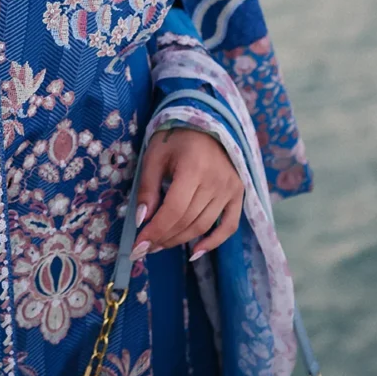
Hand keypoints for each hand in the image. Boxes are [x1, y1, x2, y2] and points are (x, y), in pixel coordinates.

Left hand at [132, 124, 243, 262]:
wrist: (206, 123)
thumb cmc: (176, 138)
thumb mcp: (154, 156)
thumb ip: (148, 188)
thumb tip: (142, 221)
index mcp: (194, 168)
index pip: (174, 210)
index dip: (155, 231)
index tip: (138, 246)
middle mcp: (216, 181)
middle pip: (187, 221)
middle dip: (163, 238)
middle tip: (145, 247)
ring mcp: (230, 189)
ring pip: (203, 226)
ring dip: (180, 240)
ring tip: (160, 246)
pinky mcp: (238, 194)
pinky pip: (228, 226)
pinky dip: (213, 242)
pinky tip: (194, 252)